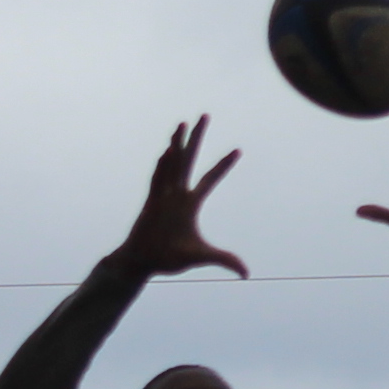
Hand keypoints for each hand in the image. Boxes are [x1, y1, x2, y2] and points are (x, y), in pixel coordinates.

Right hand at [115, 120, 250, 280]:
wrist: (142, 263)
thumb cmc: (168, 258)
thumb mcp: (202, 256)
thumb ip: (224, 260)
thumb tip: (246, 273)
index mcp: (190, 203)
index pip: (211, 179)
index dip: (224, 165)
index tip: (238, 150)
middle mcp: (177, 194)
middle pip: (190, 159)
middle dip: (198, 137)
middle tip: (205, 115)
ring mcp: (163, 196)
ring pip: (173, 164)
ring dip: (178, 144)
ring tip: (182, 124)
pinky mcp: (150, 203)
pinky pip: (157, 181)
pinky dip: (163, 167)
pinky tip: (167, 152)